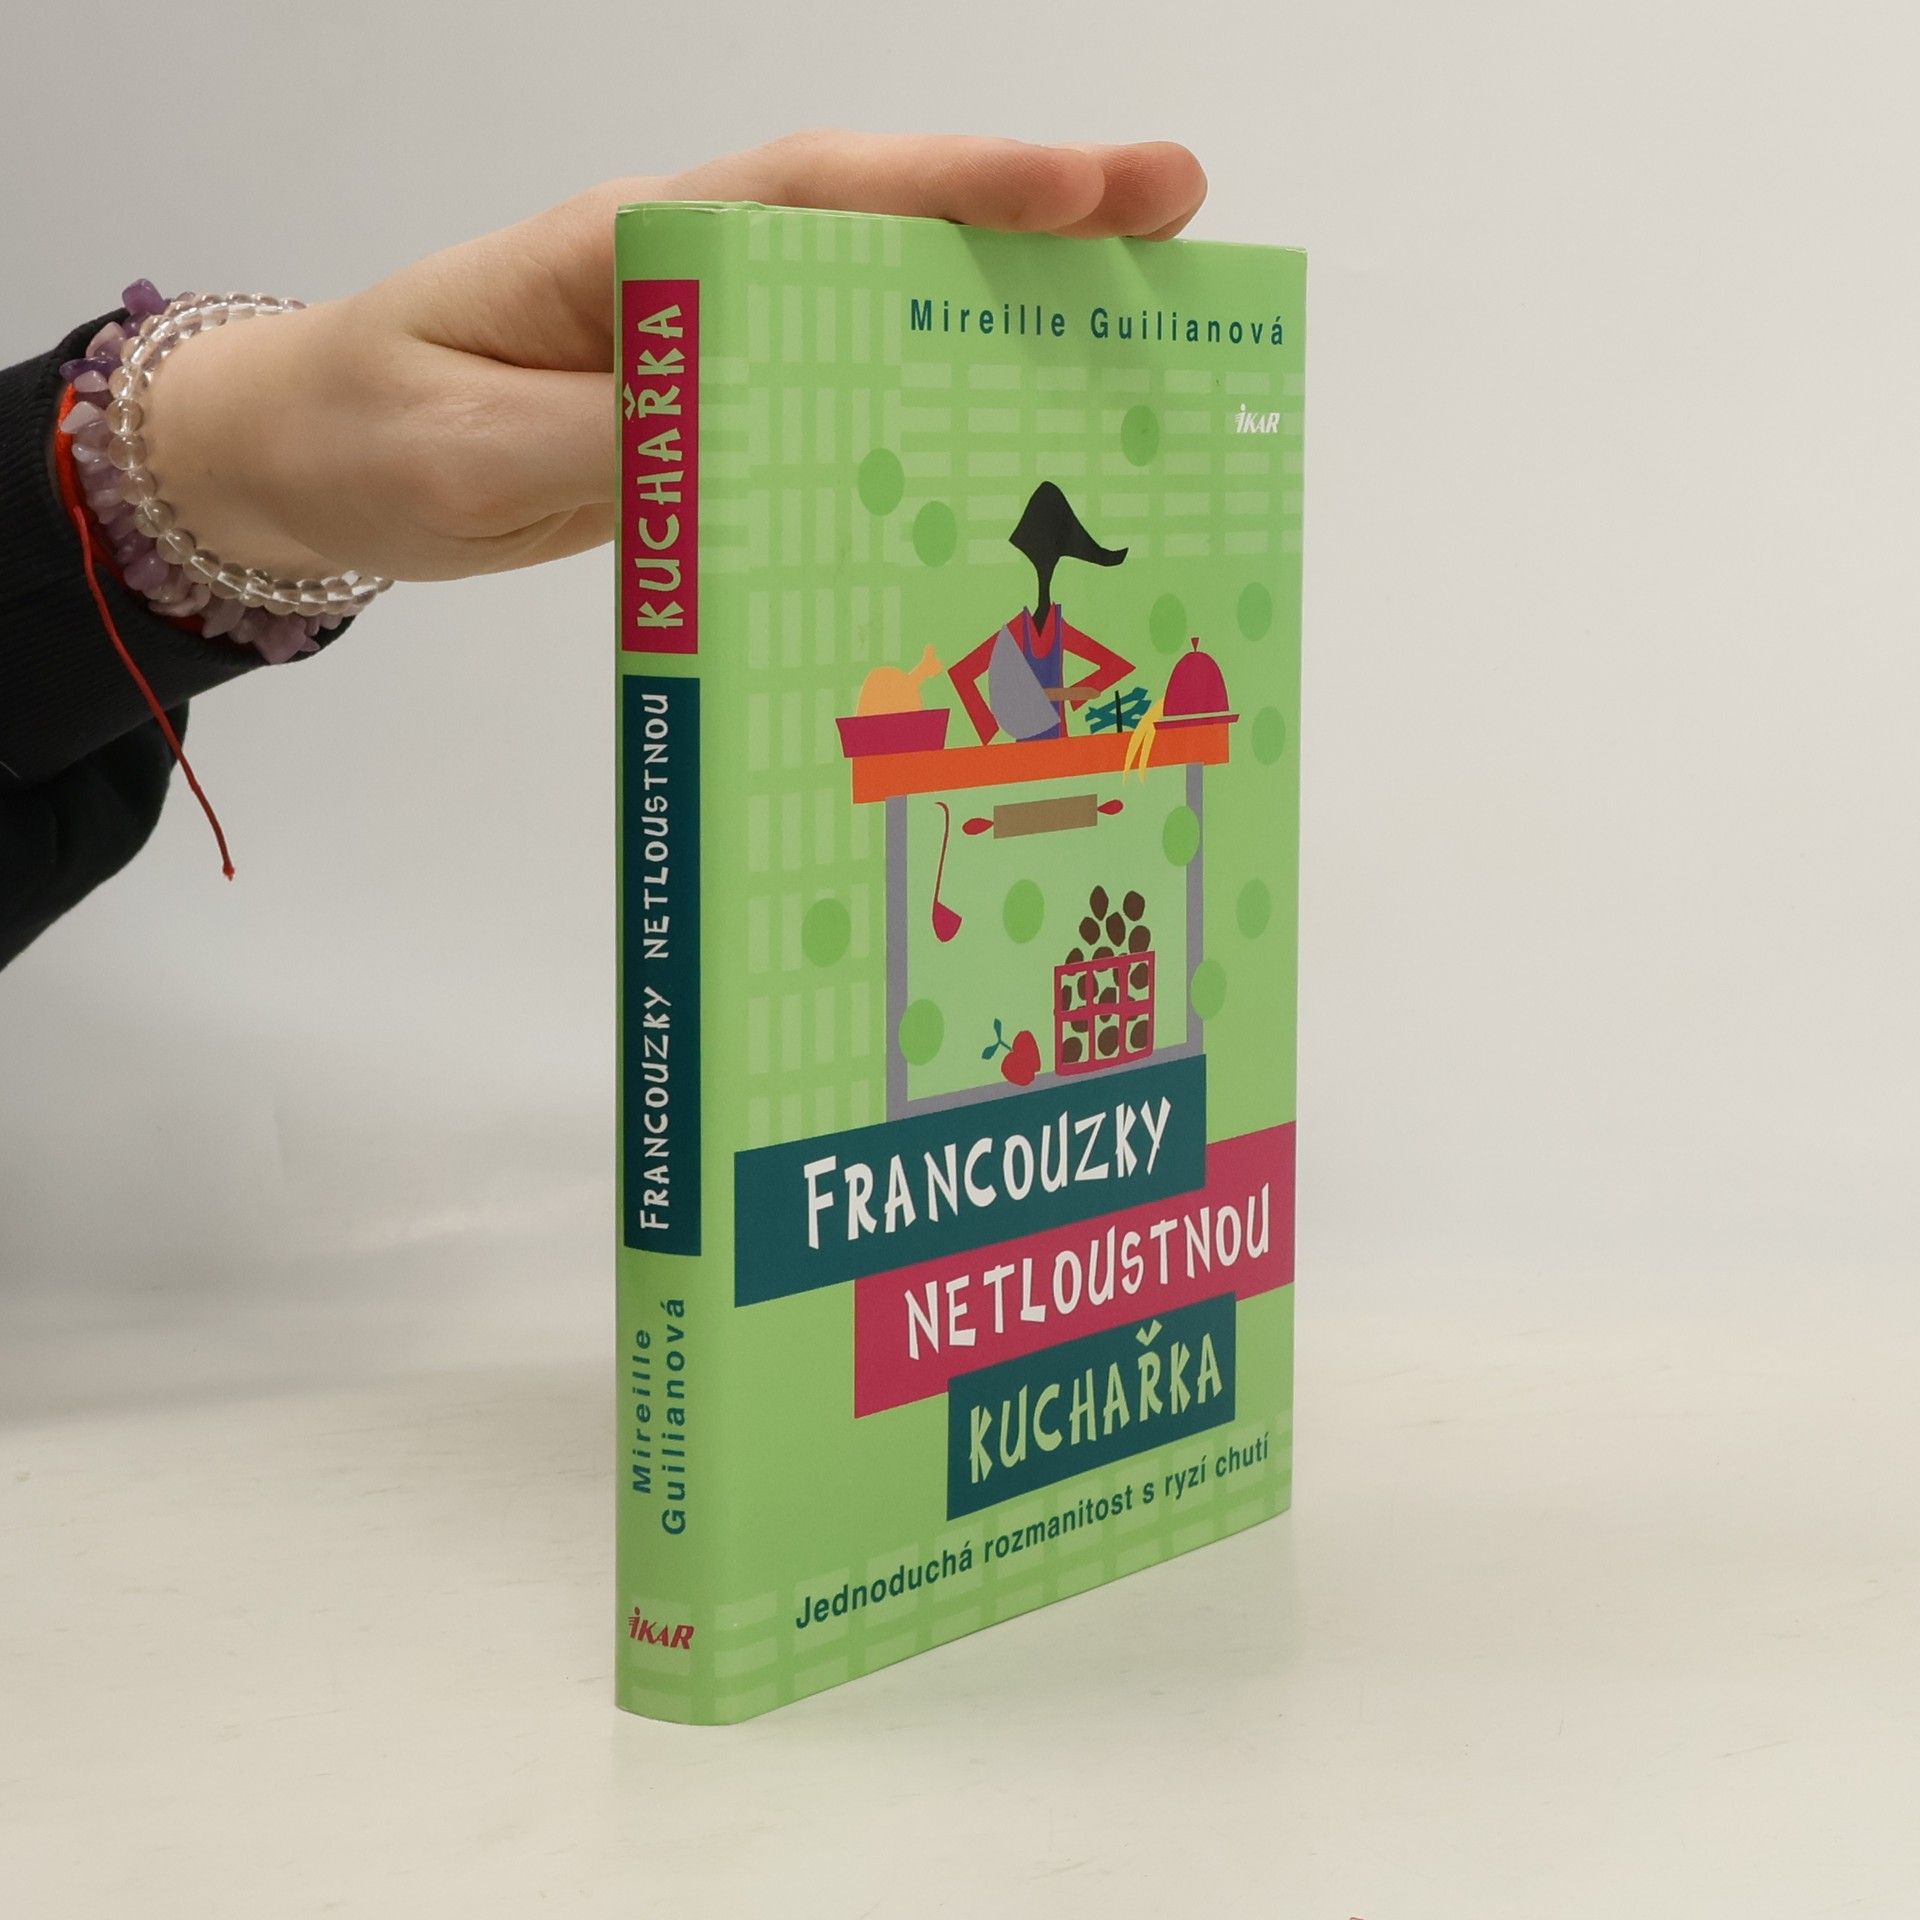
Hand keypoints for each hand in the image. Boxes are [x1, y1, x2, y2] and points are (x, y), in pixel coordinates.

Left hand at [140, 133, 1207, 585]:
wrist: (315, 466)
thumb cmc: (376, 431)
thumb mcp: (473, 449)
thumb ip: (616, 441)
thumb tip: (760, 445)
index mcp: (640, 248)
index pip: (818, 195)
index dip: (954, 190)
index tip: (1082, 192)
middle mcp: (700, 280)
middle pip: (887, 234)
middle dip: (1033, 224)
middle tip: (1181, 222)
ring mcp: (718, 349)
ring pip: (884, 315)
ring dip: (1007, 319)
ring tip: (1144, 334)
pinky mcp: (719, 419)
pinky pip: (845, 404)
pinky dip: (933, 411)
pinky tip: (1008, 449)